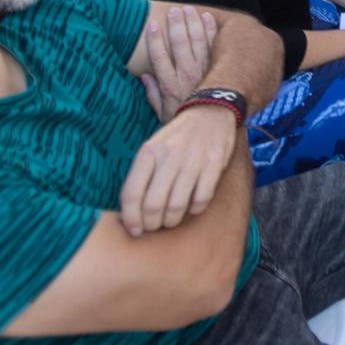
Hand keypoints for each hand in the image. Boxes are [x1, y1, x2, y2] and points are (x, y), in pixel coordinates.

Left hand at [118, 102, 238, 236]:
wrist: (210, 113)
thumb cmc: (176, 138)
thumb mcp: (153, 148)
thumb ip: (141, 176)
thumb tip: (131, 214)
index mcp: (148, 151)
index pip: (131, 193)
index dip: (130, 219)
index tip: (134, 231)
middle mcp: (169, 156)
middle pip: (153, 205)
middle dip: (152, 224)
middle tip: (154, 227)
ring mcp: (193, 160)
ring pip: (177, 206)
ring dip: (172, 221)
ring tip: (170, 220)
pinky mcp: (214, 164)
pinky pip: (201, 200)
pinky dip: (195, 210)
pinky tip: (192, 207)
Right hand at [137, 5, 219, 122]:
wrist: (214, 126)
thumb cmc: (186, 120)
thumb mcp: (163, 114)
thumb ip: (153, 95)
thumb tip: (144, 77)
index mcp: (169, 84)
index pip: (158, 56)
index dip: (154, 39)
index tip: (152, 24)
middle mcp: (186, 74)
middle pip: (178, 43)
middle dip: (175, 24)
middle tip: (174, 11)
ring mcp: (204, 70)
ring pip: (196, 40)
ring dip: (192, 22)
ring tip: (187, 9)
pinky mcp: (219, 68)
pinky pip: (215, 44)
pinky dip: (211, 29)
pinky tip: (207, 17)